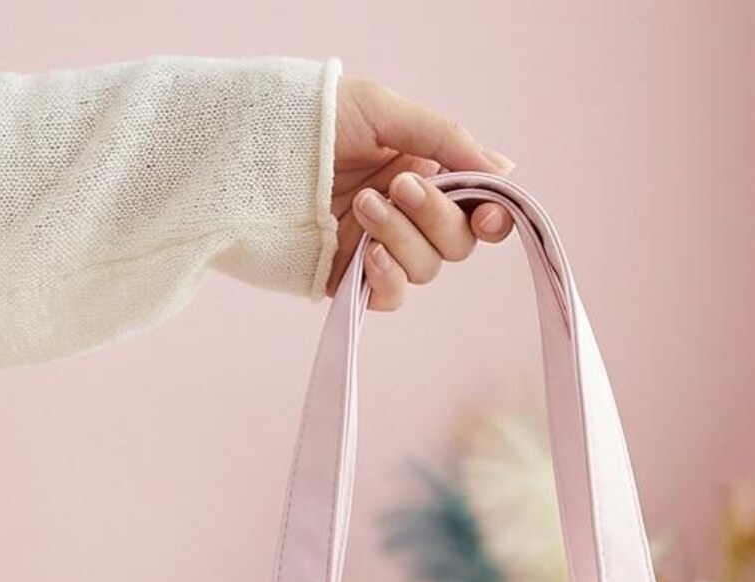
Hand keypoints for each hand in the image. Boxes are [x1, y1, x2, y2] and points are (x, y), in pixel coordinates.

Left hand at [330, 77, 515, 309]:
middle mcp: (410, 214)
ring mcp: (381, 248)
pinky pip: (391, 296)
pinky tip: (366, 253)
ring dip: (401, 238)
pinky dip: (387, 277)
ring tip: (361, 204)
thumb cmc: (312, 118)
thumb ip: (446, 139)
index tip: (486, 217)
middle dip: (434, 218)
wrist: (249, 151)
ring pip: (426, 269)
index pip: (477, 207)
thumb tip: (505, 167)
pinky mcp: (351, 278)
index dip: (491, 218)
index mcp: (426, 171)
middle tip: (399, 186)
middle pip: (457, 243)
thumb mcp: (384, 112)